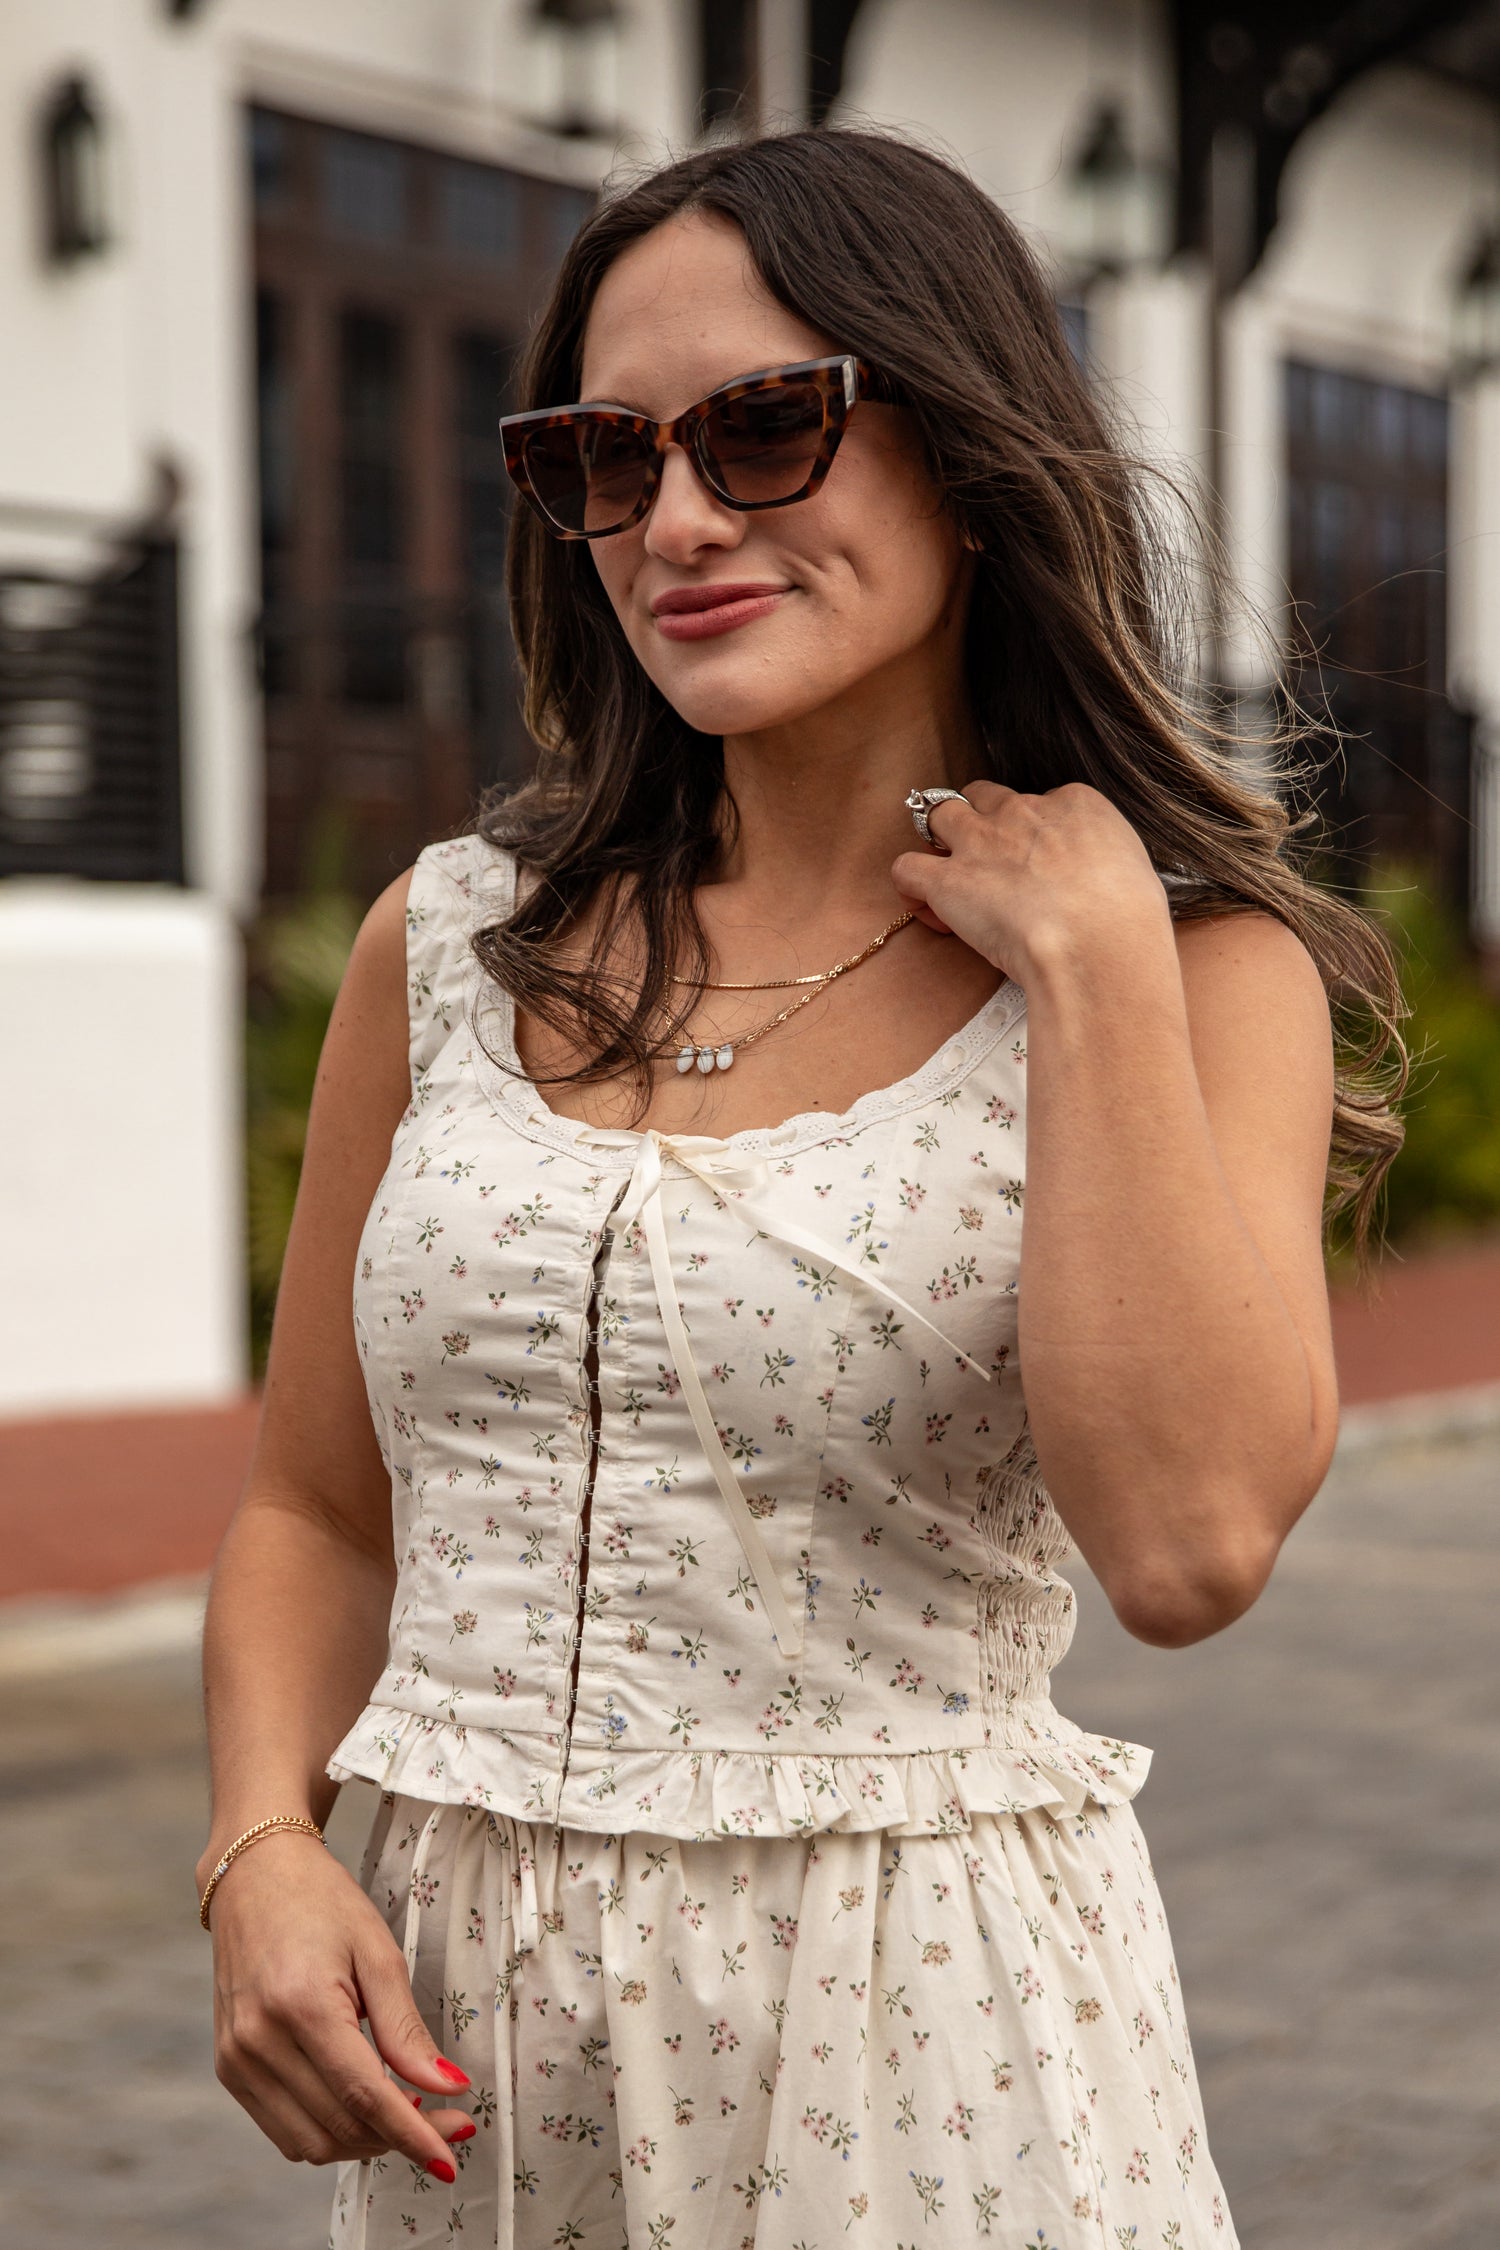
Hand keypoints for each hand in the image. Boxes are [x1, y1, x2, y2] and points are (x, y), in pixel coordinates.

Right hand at [204, 1832, 474, 2176]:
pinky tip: (362, 2106)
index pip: (365, 2095)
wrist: (254, 1874)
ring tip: (406, 2114)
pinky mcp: (229, 2068)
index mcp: (300, 2005)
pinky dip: (328, 2131)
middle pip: (340, 2125)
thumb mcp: (378, 1951)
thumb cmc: (321, 1902)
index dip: (414, 2133)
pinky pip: (283, 2129)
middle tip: (447, 2124)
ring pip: (310, 2142)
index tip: (453, 2154)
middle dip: (399, 2138)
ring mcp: (237, 2060)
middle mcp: (259, 2042)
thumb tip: (448, 2087)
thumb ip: (407, 2029)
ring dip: (364, 2142)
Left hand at [891, 779, 1170, 987]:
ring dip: (938, 841)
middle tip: (991, 868)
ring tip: (954, 883)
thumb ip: (1108, 863)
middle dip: (980, 823)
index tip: (1040, 873)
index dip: (1033, 836)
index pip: (1041, 802)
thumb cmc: (1129, 921)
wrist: (1098, 943)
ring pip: (936, 814)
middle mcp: (1023, 812)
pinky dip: (911, 888)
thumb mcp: (1136, 871)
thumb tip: (1099, 880)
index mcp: (1075, 803)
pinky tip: (933, 912)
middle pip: (984, 796)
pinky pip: (906, 868)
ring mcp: (981, 842)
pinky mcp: (948, 881)